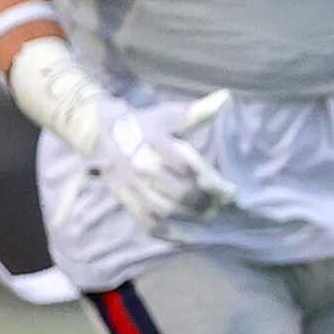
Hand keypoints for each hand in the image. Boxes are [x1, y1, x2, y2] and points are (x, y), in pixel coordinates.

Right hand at [88, 90, 236, 236]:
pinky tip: (187, 236)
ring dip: (191, 217)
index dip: (213, 182)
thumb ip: (197, 112)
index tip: (231, 191)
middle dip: (206, 202)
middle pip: (179, 193)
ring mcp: (131, 185)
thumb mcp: (170, 115)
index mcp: (154, 143)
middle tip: (222, 204)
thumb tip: (225, 97)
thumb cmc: (146, 124)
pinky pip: (146, 222)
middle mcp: (141, 166)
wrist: (102, 132)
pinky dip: (167, 233)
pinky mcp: (125, 199)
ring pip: (165, 209)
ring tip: (210, 215)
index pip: (189, 168)